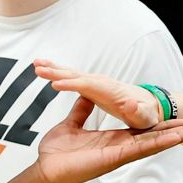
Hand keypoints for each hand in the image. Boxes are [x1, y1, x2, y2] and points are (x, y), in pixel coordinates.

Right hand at [34, 59, 161, 128]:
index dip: (73, 85)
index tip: (55, 85)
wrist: (146, 105)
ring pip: (72, 73)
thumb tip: (130, 104)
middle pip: (77, 76)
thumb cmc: (144, 115)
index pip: (89, 86)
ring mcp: (94, 82)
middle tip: (39, 69)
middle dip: (58, 73)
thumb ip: (137, 112)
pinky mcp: (89, 84)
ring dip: (54, 69)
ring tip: (36, 65)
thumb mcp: (143, 117)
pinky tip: (42, 68)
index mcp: (112, 92)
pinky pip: (70, 76)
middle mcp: (101, 83)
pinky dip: (56, 71)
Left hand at [34, 96, 182, 182]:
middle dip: (178, 132)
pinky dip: (159, 143)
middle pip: (155, 137)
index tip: (179, 118)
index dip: (160, 125)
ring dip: (176, 137)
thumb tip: (86, 96)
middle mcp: (121, 147)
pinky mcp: (115, 158)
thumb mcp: (72, 125)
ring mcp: (120, 153)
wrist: (45, 169)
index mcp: (113, 139)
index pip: (142, 131)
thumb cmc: (56, 152)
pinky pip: (140, 148)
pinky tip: (175, 138)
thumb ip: (81, 112)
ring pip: (154, 143)